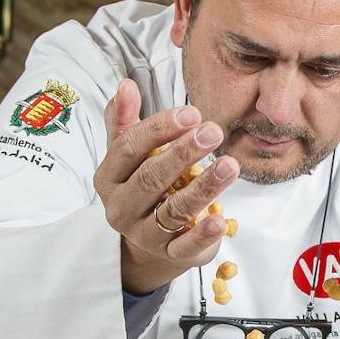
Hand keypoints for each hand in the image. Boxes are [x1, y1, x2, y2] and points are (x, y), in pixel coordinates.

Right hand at [94, 79, 240, 294]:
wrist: (145, 243)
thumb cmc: (141, 185)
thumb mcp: (128, 154)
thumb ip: (124, 120)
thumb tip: (126, 83)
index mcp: (109, 177)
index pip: (129, 147)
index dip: (160, 128)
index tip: (191, 113)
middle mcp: (121, 207)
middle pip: (151, 178)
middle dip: (183, 153)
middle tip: (214, 131)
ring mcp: (144, 234)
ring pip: (174, 209)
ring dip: (204, 186)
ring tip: (230, 165)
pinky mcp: (170, 255)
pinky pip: (186, 246)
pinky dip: (203, 234)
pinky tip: (220, 219)